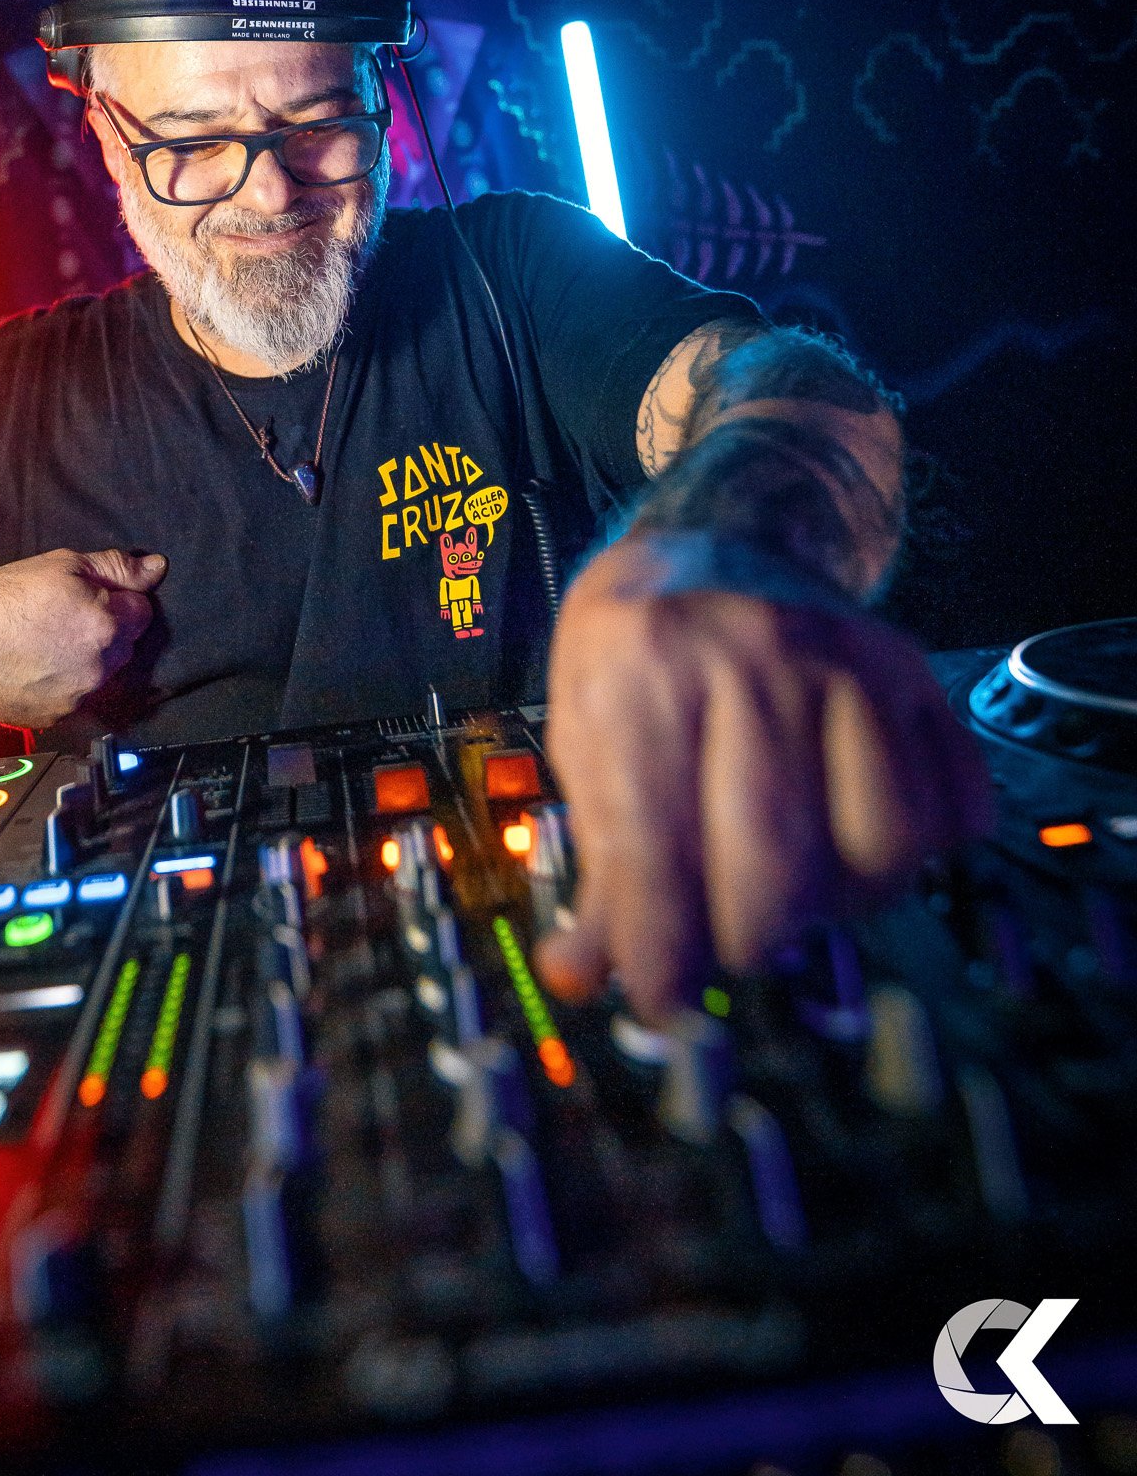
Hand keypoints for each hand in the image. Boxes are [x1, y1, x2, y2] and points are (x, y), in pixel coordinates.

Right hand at [0, 548, 165, 727]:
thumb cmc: (5, 596)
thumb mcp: (63, 564)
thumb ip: (117, 568)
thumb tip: (158, 568)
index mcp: (107, 625)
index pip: (143, 614)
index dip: (120, 602)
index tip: (92, 599)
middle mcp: (99, 666)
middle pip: (126, 647)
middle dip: (108, 632)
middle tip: (66, 620)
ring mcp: (78, 697)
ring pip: (102, 674)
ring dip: (88, 661)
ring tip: (49, 644)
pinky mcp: (56, 718)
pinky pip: (76, 698)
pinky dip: (65, 685)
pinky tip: (38, 668)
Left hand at [535, 531, 990, 1020]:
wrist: (728, 531)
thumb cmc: (641, 649)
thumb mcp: (587, 729)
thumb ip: (596, 858)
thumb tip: (584, 977)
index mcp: (646, 669)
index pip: (658, 849)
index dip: (662, 950)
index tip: (665, 1002)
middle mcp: (753, 657)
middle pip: (777, 867)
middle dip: (747, 938)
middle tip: (727, 936)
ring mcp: (849, 660)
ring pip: (881, 851)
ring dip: (837, 899)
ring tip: (792, 877)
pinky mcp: (916, 674)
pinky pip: (950, 811)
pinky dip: (911, 852)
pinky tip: (853, 831)